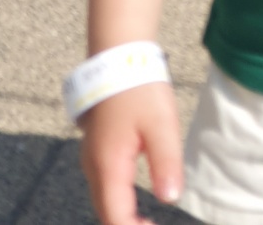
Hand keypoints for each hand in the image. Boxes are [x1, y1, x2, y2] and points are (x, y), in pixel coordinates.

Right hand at [80, 82, 183, 224]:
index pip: (115, 218)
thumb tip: (170, 198)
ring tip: (146, 222)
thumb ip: (166, 163)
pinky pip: (103, 183)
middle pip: (106, 211)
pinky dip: (117, 198)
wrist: (117, 55)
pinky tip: (134, 198)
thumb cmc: (139, 89)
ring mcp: (91, 156)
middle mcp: (93, 166)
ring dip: (122, 214)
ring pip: (103, 198)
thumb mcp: (161, 124)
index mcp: (108, 166)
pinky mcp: (96, 147)